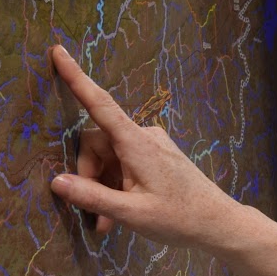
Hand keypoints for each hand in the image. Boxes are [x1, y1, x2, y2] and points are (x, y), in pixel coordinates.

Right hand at [46, 46, 276, 275]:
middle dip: (90, 176)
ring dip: (103, 187)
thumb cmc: (179, 219)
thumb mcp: (131, 213)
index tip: (58, 51)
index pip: (99, 103)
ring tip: (107, 223)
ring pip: (110, 158)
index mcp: (136, 143)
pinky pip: (125, 164)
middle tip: (95, 215)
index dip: (76, 77)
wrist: (220, 224)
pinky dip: (117, 186)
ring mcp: (153, 145)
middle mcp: (144, 136)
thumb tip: (56, 181)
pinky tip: (119, 214)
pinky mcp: (158, 156)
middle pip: (98, 143)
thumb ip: (92, 196)